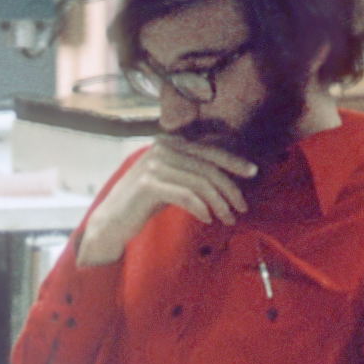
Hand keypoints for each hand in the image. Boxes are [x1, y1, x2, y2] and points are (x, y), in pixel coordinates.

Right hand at [73, 137, 259, 266]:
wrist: (111, 220)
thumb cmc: (144, 202)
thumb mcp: (170, 180)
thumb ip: (191, 170)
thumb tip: (226, 173)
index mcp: (169, 142)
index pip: (208, 149)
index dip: (232, 160)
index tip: (252, 172)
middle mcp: (162, 147)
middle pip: (208, 166)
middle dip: (230, 188)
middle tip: (242, 207)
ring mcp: (154, 164)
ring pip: (201, 182)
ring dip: (219, 203)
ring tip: (227, 218)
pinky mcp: (149, 183)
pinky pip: (186, 195)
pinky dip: (201, 208)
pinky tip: (207, 218)